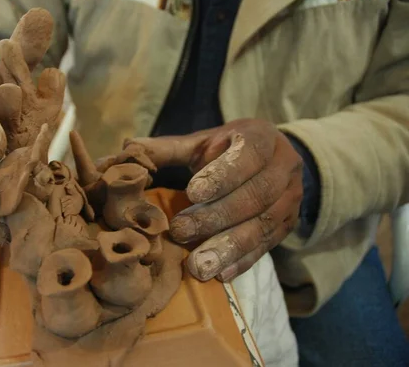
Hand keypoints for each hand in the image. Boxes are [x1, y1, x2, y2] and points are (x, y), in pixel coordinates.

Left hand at [124, 119, 303, 281]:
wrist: (271, 163)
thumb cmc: (226, 152)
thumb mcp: (201, 143)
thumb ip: (166, 149)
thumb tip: (121, 153)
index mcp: (262, 138)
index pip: (248, 155)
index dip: (222, 175)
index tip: (192, 194)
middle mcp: (284, 168)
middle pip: (255, 195)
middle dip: (217, 217)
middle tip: (181, 232)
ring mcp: (290, 200)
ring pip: (263, 226)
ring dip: (228, 248)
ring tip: (198, 266)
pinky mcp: (287, 227)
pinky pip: (267, 247)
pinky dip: (242, 262)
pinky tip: (219, 274)